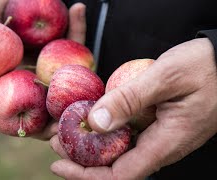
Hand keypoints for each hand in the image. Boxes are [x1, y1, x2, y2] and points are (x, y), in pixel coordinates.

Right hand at [0, 0, 86, 139]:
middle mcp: (18, 81)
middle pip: (25, 111)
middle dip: (38, 128)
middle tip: (50, 132)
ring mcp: (43, 73)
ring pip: (56, 96)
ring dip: (68, 108)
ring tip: (76, 111)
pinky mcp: (66, 56)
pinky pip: (75, 51)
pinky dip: (78, 34)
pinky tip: (79, 26)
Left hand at [50, 38, 216, 178]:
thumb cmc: (205, 67)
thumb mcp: (165, 78)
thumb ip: (129, 100)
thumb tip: (94, 123)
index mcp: (165, 143)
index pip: (119, 176)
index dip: (85, 175)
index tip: (59, 165)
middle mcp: (160, 146)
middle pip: (114, 166)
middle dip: (81, 158)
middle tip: (56, 139)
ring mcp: (159, 137)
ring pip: (118, 151)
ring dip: (90, 144)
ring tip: (66, 128)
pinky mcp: (157, 125)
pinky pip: (127, 136)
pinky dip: (104, 130)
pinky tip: (90, 117)